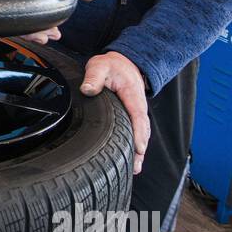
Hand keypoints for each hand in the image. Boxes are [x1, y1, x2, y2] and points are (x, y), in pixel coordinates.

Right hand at [0, 0, 94, 43]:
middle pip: (7, 15)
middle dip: (27, 31)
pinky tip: (43, 26)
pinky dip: (28, 17)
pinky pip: (15, 6)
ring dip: (28, 27)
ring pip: (11, 13)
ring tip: (48, 36)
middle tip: (47, 37)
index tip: (39, 32)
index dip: (21, 25)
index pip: (6, 6)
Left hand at [81, 51, 149, 174]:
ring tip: (136, 168)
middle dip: (141, 148)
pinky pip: (138, 131)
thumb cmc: (112, 66)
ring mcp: (137, 111)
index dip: (139, 133)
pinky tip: (133, 158)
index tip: (139, 148)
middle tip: (136, 166)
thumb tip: (88, 89)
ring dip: (140, 150)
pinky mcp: (133, 115)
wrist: (124, 62)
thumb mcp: (100, 66)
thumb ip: (94, 77)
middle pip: (143, 129)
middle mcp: (138, 104)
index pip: (138, 115)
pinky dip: (137, 144)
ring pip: (142, 133)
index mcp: (132, 94)